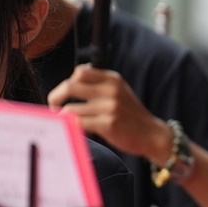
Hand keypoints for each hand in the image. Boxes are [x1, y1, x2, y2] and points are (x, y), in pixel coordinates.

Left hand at [47, 64, 167, 160]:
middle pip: (69, 86)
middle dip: (55, 97)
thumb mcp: (119, 93)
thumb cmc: (131, 116)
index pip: (79, 72)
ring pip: (70, 108)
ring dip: (61, 117)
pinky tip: (73, 130)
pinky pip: (78, 123)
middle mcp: (111, 90)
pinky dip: (70, 127)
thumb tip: (69, 87)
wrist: (152, 135)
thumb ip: (99, 87)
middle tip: (55, 108)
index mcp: (113, 79)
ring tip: (64, 122)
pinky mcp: (108, 124)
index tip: (65, 96)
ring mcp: (110, 107)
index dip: (66, 83)